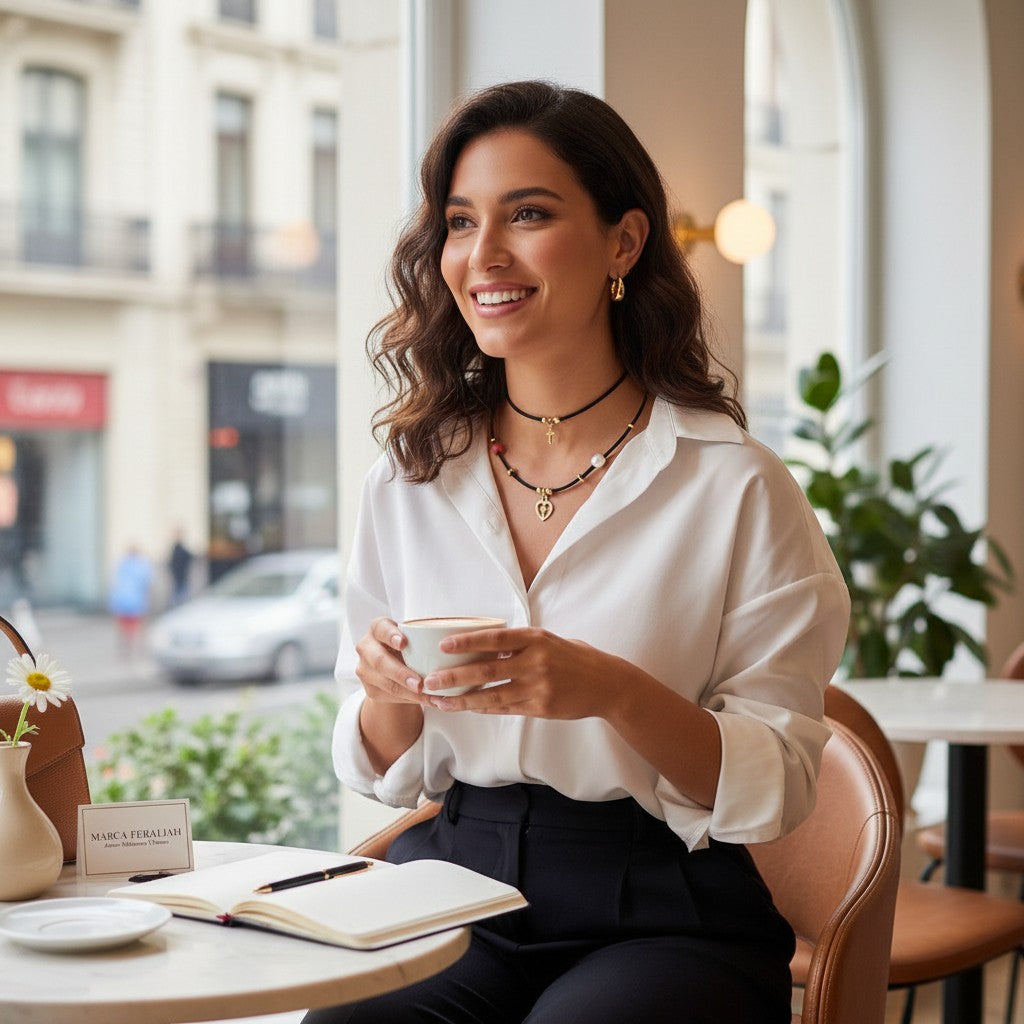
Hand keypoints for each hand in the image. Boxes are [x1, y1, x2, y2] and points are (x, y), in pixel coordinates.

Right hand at [354, 617, 430, 706]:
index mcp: (378, 628)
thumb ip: (425, 639)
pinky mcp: (370, 689)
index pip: (381, 628)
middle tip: (419, 683)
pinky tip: (426, 700)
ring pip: (385, 682)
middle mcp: (366, 647)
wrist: (395, 668)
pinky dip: (410, 699)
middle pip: (379, 661)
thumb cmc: (410, 646)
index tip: (404, 643)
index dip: (391, 636)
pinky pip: (390, 696)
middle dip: (400, 673)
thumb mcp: (414, 638)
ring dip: (407, 691)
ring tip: (426, 695)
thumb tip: (454, 645)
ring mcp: (365, 669)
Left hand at [422, 626, 629, 719]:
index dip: (467, 641)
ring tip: (440, 701)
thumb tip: (484, 643)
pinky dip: (484, 708)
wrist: (606, 684)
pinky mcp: (540, 707)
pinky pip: (505, 708)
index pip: (495, 637)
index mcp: (535, 638)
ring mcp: (538, 686)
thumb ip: (519, 643)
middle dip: (454, 676)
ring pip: (491, 694)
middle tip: (430, 681)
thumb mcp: (548, 640)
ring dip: (463, 699)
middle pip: (486, 669)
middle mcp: (535, 661)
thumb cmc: (574, 657)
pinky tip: (467, 708)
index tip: (443, 645)